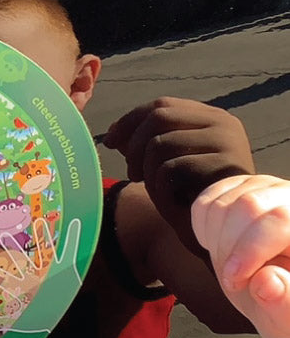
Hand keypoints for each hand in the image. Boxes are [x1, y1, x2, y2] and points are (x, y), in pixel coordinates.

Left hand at [104, 97, 253, 253]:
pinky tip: (170, 200)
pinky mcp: (225, 167)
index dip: (130, 121)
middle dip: (133, 146)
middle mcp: (223, 123)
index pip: (162, 105)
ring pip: (160, 144)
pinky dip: (160, 187)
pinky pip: (171, 168)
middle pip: (159, 117)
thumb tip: (114, 130)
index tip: (108, 141)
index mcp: (210, 118)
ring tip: (153, 189)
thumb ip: (144, 144)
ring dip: (145, 171)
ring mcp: (228, 143)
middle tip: (130, 174)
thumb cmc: (189, 198)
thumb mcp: (163, 165)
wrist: (220, 232)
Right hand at [192, 174, 289, 337]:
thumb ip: (283, 302)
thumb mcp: (289, 316)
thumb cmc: (286, 303)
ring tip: (233, 266)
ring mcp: (265, 189)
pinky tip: (222, 247)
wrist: (276, 293)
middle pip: (246, 206)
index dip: (250, 250)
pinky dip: (203, 231)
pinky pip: (205, 204)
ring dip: (215, 244)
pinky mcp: (238, 190)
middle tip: (233, 280)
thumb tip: (267, 281)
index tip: (235, 280)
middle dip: (228, 250)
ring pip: (220, 204)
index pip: (280, 218)